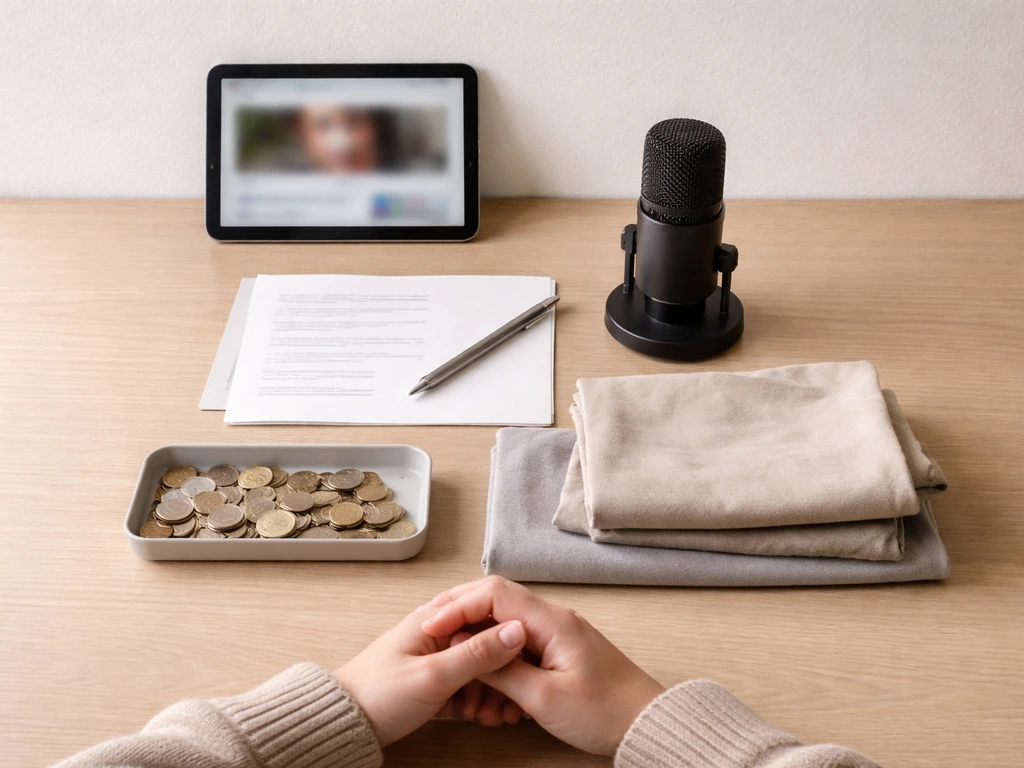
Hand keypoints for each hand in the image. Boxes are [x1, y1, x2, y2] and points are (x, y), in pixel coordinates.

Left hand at [333, 598, 526, 746]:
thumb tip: (516, 630)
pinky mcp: (434, 683)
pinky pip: (467, 687)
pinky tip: (483, 716)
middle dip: (503, 671)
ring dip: (491, 691)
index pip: (486, 611)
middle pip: (486, 644)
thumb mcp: (433, 676)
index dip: (510, 633)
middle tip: (511, 697)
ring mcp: (436, 659)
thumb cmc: (378, 695)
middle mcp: (437, 634)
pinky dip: (477, 702)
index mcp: (434, 619)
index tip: (527, 656)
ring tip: (494, 714)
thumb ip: (477, 654)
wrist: (344, 726)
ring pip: (479, 670)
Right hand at [421, 576, 665, 755]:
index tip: (432, 628)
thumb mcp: (544, 698)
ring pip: (504, 630)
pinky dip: (501, 667)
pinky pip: (520, 649)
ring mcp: (557, 634)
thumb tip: (467, 649)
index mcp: (550, 621)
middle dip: (463, 625)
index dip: (457, 607)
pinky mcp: (560, 652)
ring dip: (481, 654)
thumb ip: (502, 670)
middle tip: (435, 644)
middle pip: (495, 604)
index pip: (493, 593)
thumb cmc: (604, 712)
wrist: (646, 724)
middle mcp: (553, 619)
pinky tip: (493, 697)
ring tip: (467, 688)